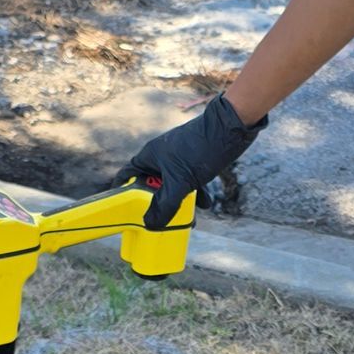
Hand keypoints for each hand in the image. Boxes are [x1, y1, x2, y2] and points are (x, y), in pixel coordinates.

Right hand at [125, 91, 266, 228]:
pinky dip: (195, 194)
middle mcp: (161, 157)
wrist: (229, 129)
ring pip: (172, 186)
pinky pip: (189, 182)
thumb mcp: (180, 182)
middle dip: (158, 203)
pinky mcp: (193, 162)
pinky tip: (205, 204)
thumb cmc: (199, 149)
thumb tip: (151, 224)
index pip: (128, 174)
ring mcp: (178, 160)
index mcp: (150, 156)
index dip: (124, 192)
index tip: (126, 210)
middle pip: (152, 185)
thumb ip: (165, 205)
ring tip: (187, 218)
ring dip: (179, 202)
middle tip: (160, 220)